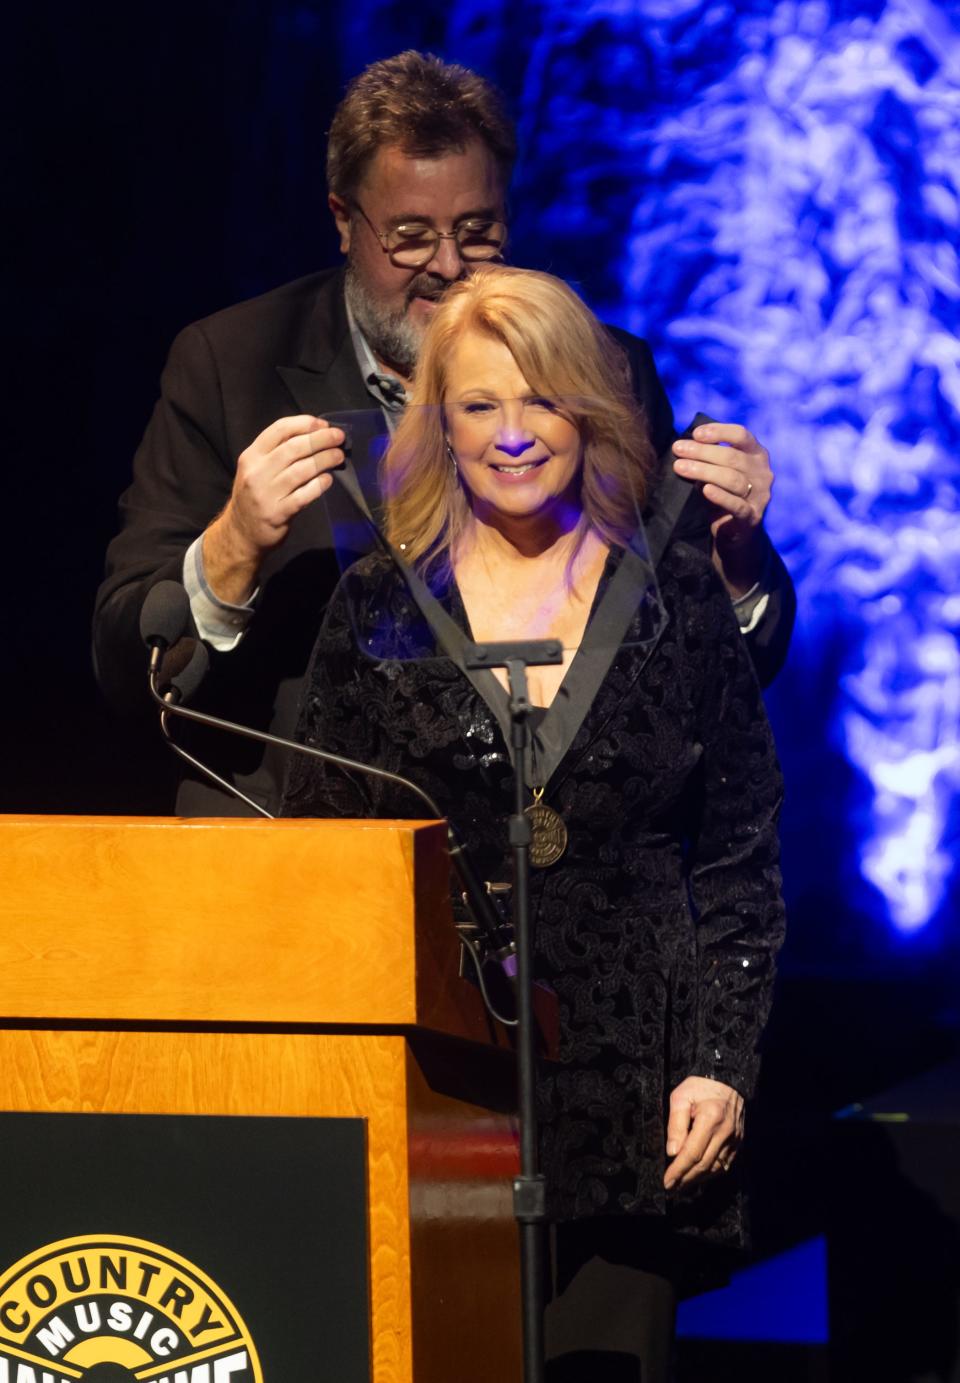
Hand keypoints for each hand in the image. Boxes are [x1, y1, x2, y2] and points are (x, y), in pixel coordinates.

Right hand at [203, 415, 344, 603]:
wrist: (240, 533)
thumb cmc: (255, 496)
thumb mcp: (257, 469)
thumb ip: (278, 452)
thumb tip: (315, 434)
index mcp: (251, 456)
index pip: (279, 430)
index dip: (304, 423)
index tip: (323, 424)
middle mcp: (256, 472)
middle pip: (293, 448)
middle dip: (320, 439)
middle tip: (339, 437)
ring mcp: (265, 494)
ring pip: (301, 470)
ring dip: (324, 460)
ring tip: (339, 456)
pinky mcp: (277, 514)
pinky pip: (303, 495)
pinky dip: (319, 485)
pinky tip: (329, 480)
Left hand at [663, 1075, 743, 1190]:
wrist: (728, 1081)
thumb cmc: (700, 1087)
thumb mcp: (681, 1096)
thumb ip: (676, 1123)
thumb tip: (672, 1152)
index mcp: (710, 1118)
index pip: (692, 1153)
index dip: (678, 1170)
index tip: (667, 1181)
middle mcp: (725, 1132)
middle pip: (704, 1165)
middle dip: (686, 1179)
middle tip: (671, 1188)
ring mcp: (734, 1139)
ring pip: (715, 1168)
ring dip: (697, 1180)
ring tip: (681, 1186)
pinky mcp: (739, 1143)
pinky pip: (724, 1165)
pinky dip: (710, 1174)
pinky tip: (698, 1177)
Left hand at [672, 423, 772, 596]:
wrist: (735, 533)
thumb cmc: (724, 494)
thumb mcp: (719, 472)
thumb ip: (708, 458)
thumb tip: (683, 445)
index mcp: (757, 455)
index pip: (742, 435)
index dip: (719, 431)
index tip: (696, 434)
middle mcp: (762, 472)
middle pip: (732, 457)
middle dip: (702, 451)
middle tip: (678, 449)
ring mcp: (760, 495)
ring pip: (732, 479)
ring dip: (704, 470)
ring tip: (680, 467)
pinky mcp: (752, 516)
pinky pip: (737, 505)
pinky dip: (720, 496)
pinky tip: (705, 489)